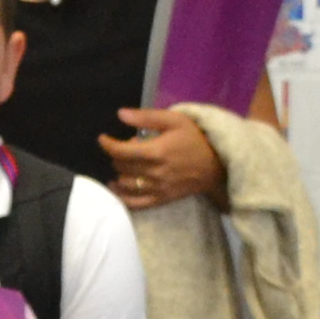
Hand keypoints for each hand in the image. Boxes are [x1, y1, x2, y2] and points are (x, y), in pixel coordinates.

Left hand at [99, 108, 223, 213]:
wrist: (216, 165)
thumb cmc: (195, 139)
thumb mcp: (175, 120)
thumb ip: (146, 117)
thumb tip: (120, 114)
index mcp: (157, 151)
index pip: (122, 151)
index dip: (107, 144)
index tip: (103, 138)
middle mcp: (154, 173)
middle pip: (122, 166)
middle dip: (116, 155)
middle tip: (125, 147)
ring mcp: (157, 189)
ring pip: (125, 184)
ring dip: (118, 173)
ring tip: (122, 164)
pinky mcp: (161, 200)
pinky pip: (135, 203)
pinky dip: (121, 197)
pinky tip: (116, 188)